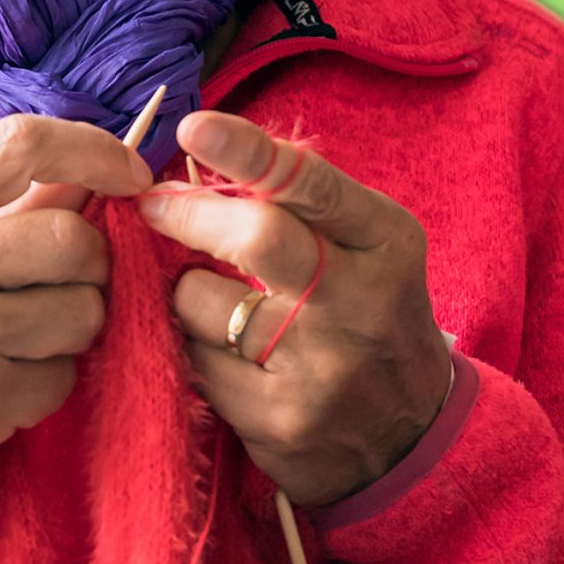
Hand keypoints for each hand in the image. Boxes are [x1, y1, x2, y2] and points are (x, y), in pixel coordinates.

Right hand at [0, 114, 155, 506]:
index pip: (22, 144)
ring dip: (70, 328)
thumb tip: (88, 180)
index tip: (129, 174)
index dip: (94, 150)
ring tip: (17, 338)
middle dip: (87, 265)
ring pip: (83, 312)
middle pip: (73, 239)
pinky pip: (61, 380)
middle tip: (55, 284)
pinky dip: (44, 383)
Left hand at [137, 111, 454, 506]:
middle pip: (257, 238)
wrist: (410, 437)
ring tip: (207, 295)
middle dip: (189, 214)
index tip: (193, 127)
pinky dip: (190, 345)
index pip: (312, 186)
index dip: (248, 153)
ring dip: (183, 290)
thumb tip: (196, 160)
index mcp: (386, 243)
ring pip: (203, 304)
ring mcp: (321, 371)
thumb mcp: (364, 246)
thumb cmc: (368, 314)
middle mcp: (360, 305)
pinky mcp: (280, 423)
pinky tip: (217, 348)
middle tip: (153, 205)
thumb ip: (298, 202)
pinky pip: (194, 363)